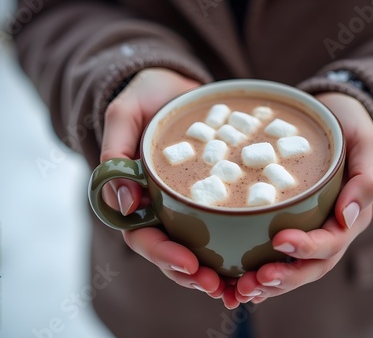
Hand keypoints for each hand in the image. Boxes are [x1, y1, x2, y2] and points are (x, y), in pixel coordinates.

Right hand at [100, 68, 223, 298]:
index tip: (188, 264)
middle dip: (193, 275)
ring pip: (198, 247)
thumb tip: (125, 203)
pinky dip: (235, 245)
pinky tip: (256, 257)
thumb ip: (116, 152)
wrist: (175, 86)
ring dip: (216, 271)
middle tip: (219, 286)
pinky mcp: (213, 195)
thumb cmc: (145, 98)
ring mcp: (187, 204)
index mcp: (135, 197)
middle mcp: (160, 207)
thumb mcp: (124, 115)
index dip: (163, 255)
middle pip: (172, 253)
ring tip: (241, 284)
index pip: (142, 237)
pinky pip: (223, 224)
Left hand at [232, 92, 372, 305]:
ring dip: (267, 284)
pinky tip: (234, 281)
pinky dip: (258, 273)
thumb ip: (366, 177)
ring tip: (238, 289)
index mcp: (351, 216)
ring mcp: (311, 232)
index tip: (279, 240)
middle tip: (252, 281)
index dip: (307, 247)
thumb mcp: (365, 142)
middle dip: (283, 278)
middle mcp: (331, 231)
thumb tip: (348, 217)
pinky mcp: (291, 226)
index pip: (332, 242)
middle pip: (311, 267)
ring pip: (292, 268)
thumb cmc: (349, 127)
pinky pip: (277, 256)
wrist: (333, 119)